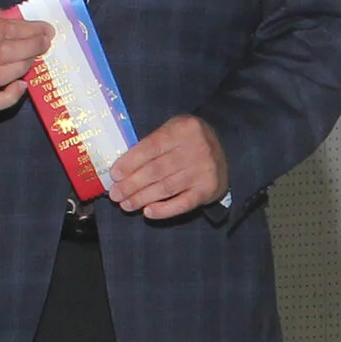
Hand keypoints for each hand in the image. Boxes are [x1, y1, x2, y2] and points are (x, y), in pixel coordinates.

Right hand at [0, 11, 53, 113]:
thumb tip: (26, 19)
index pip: (6, 29)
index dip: (30, 29)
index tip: (47, 29)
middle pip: (7, 51)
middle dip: (32, 46)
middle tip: (46, 43)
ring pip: (4, 74)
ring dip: (25, 66)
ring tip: (35, 59)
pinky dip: (12, 95)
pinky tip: (22, 85)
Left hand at [110, 113, 227, 220]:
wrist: (225, 151)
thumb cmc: (188, 141)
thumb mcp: (174, 130)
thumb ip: (152, 143)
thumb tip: (122, 168)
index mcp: (184, 129)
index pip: (152, 147)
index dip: (131, 162)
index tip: (115, 175)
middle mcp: (197, 149)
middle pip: (157, 170)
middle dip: (132, 184)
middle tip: (115, 194)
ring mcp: (204, 171)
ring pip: (166, 188)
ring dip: (142, 198)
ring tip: (126, 204)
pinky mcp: (208, 190)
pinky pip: (183, 203)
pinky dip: (164, 210)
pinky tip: (148, 212)